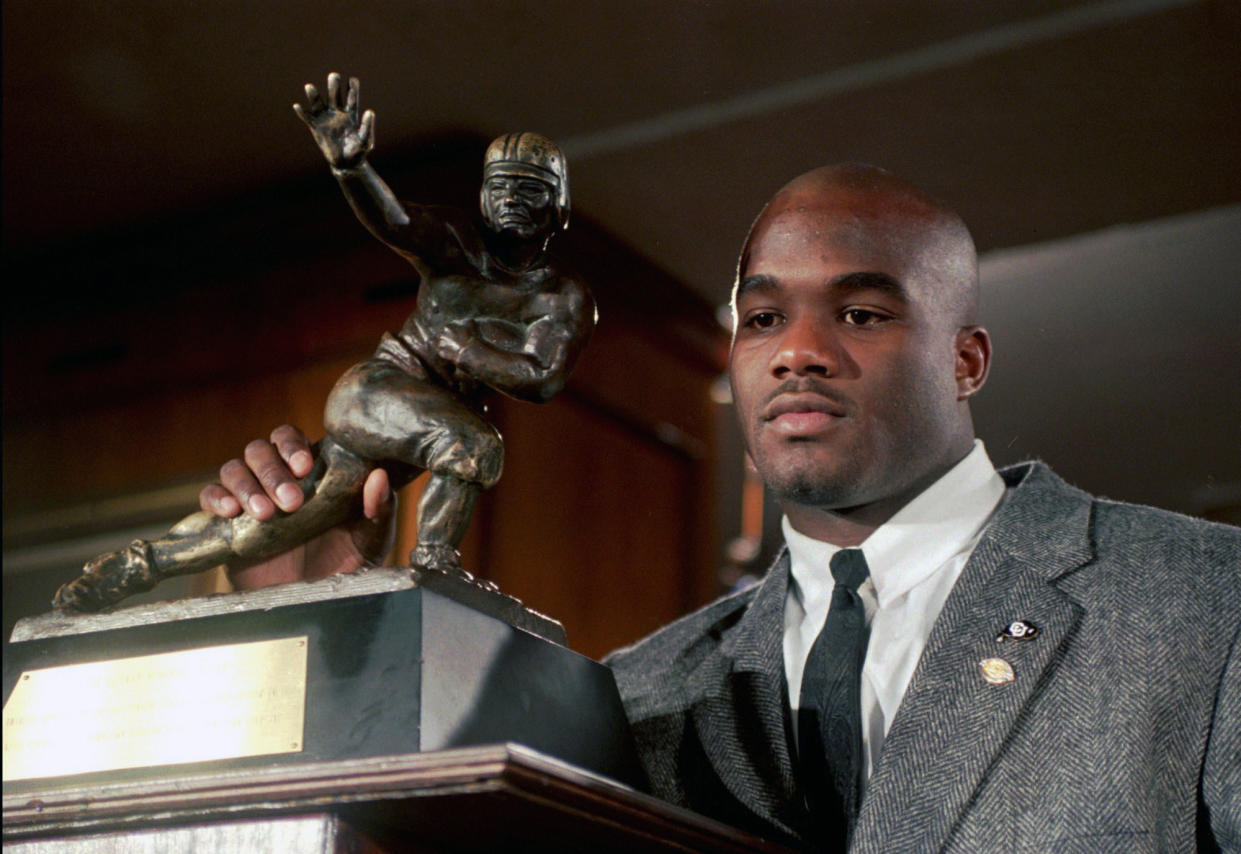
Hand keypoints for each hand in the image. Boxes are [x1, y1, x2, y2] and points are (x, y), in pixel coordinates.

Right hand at [200, 425, 394, 588]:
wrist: (314, 605)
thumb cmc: (344, 564)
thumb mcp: (370, 539)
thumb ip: (379, 509)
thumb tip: (378, 477)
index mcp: (309, 474)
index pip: (291, 440)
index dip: (292, 445)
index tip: (304, 466)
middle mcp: (276, 480)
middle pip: (259, 450)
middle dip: (273, 471)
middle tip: (291, 501)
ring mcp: (249, 499)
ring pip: (233, 468)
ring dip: (247, 485)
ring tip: (266, 514)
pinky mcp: (226, 524)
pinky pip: (210, 496)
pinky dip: (216, 498)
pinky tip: (230, 512)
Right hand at [293, 72, 374, 169]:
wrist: (347, 165)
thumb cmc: (358, 152)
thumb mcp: (365, 140)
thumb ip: (367, 126)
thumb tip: (370, 111)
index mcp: (351, 115)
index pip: (351, 98)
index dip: (352, 89)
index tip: (353, 79)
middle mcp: (337, 113)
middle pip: (334, 96)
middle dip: (334, 86)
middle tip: (334, 76)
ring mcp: (326, 119)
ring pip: (318, 104)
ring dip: (313, 96)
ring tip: (309, 87)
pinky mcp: (316, 128)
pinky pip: (307, 118)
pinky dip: (302, 113)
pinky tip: (297, 106)